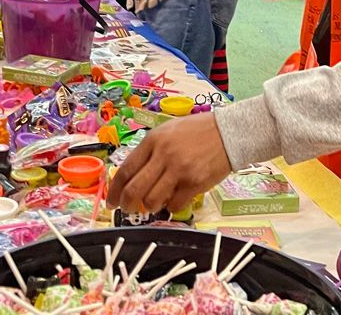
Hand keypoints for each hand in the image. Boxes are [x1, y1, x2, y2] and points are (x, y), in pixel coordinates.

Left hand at [108, 112, 231, 212]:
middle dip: (127, 205)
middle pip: (134, 190)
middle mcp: (163, 155)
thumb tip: (133, 177)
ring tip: (153, 204)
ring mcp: (179, 170)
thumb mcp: (167, 131)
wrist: (228, 132)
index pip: (125, 170)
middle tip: (127, 210)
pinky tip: (174, 201)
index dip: (114, 190)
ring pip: (152, 201)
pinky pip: (175, 205)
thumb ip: (150, 151)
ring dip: (149, 207)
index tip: (111, 201)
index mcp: (153, 140)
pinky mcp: (195, 183)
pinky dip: (171, 207)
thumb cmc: (197, 131)